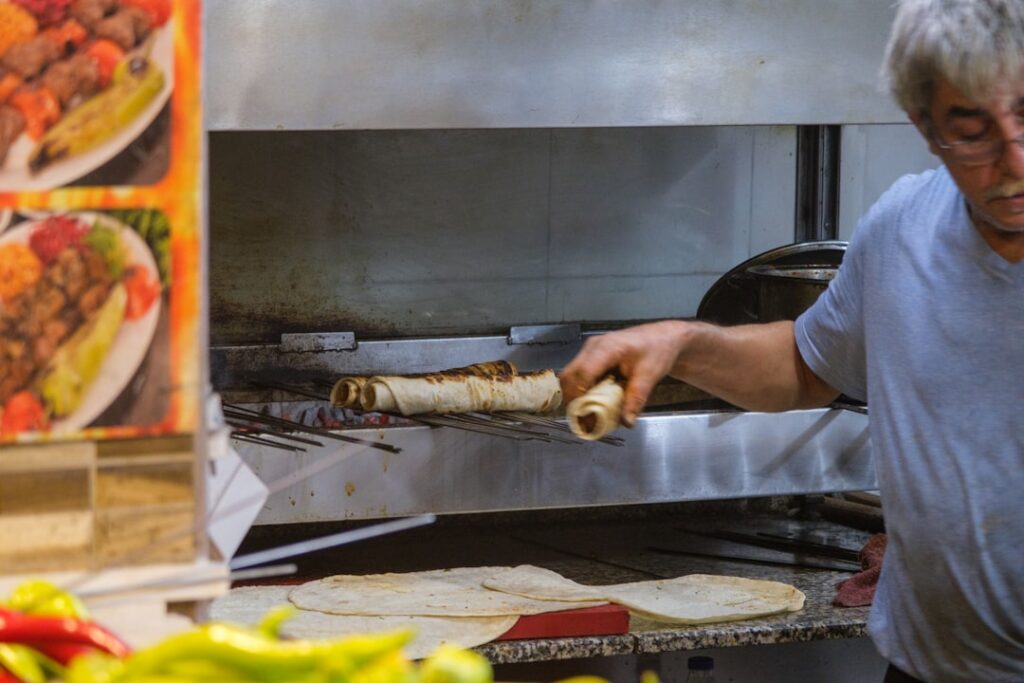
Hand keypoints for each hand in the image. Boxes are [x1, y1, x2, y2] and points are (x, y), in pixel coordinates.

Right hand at [559, 320, 689, 426]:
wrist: (662, 338)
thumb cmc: (657, 349)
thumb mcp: (650, 375)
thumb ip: (636, 398)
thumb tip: (626, 421)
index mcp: (608, 347)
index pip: (584, 372)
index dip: (580, 395)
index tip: (585, 416)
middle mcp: (593, 347)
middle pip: (570, 375)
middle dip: (572, 400)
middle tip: (583, 422)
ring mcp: (590, 352)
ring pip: (570, 377)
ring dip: (575, 398)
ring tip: (587, 417)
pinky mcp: (591, 358)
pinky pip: (578, 377)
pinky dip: (581, 393)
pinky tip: (592, 406)